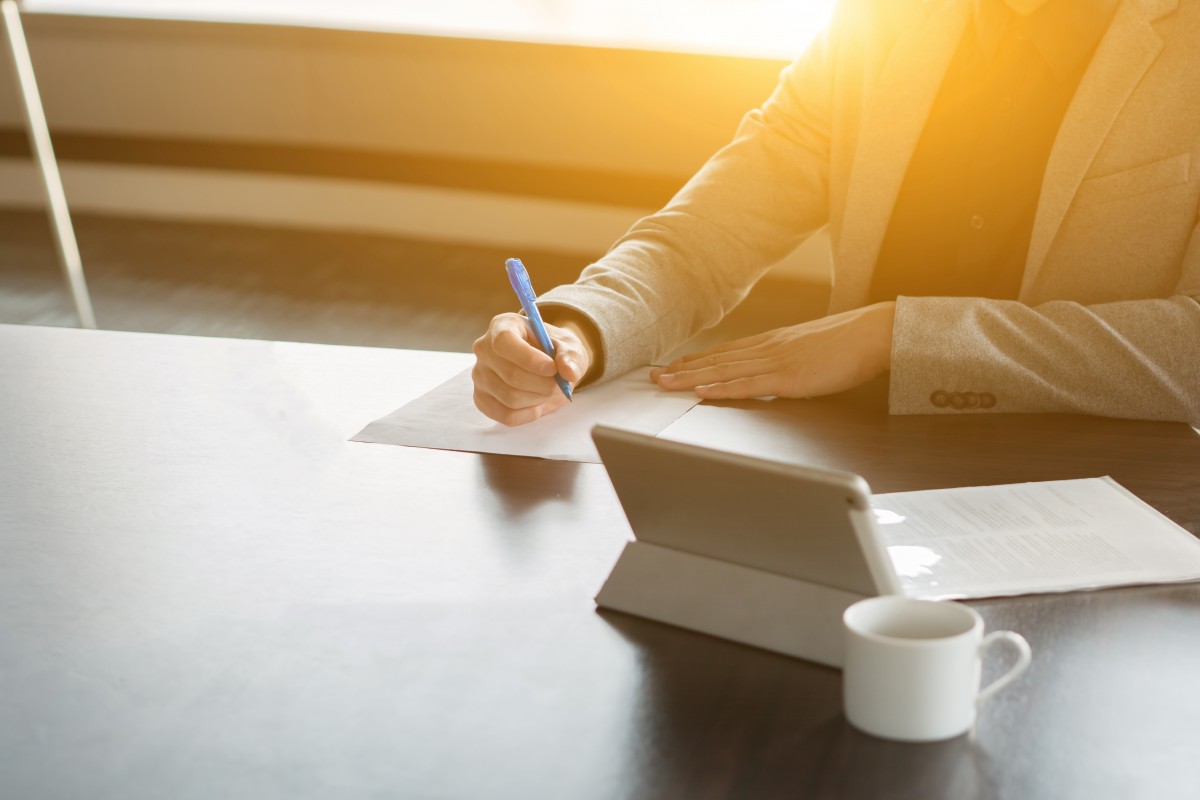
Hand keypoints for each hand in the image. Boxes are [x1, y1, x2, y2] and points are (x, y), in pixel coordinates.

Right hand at [471, 313, 592, 425]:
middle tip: (558, 384)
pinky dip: (528, 414)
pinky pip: (505, 416)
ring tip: (547, 390)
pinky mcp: (481, 398)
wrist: (547, 367)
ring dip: (538, 399)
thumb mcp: (568, 346)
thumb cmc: (554, 351)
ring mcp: (479, 375)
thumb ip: (570, 356)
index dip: (529, 359)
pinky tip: (536, 404)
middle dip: (543, 384)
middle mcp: (484, 348)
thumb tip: (569, 372)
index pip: (504, 342)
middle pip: (511, 375)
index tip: (552, 369)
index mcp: (503, 326)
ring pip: (510, 398)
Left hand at [649, 302, 895, 399]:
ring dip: (691, 378)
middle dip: (682, 369)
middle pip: (716, 360)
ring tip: (664, 384)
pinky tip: (701, 392)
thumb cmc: (850, 344)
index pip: (725, 352)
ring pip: (723, 371)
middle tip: (652, 376)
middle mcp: (767, 349)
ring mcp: (776, 362)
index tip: (671, 365)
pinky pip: (748, 385)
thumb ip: (789, 359)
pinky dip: (721, 389)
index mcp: (773, 342)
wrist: (875, 333)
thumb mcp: (811, 349)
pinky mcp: (789, 378)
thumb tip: (776, 371)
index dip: (695, 360)